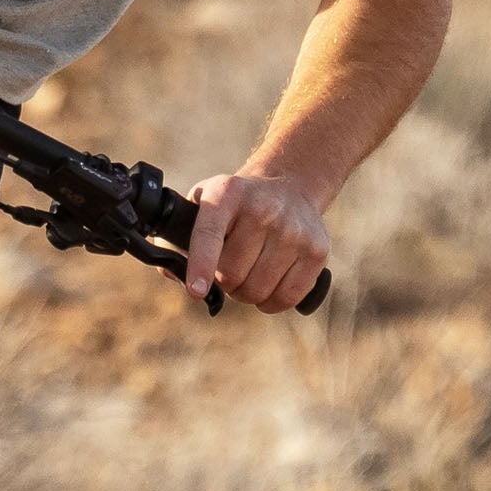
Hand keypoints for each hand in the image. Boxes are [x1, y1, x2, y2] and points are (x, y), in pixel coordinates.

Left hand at [180, 170, 329, 313]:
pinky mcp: (317, 250)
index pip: (209, 234)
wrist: (288, 187)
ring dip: (246, 294)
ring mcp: (293, 230)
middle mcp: (262, 209)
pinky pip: (287, 297)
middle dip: (223, 283)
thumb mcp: (202, 204)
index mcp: (225, 194)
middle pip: (232, 274)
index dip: (201, 266)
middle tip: (226, 272)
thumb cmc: (233, 206)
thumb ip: (177, 237)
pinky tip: (268, 286)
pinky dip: (271, 303)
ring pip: (258, 290)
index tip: (196, 291)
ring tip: (247, 275)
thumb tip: (173, 273)